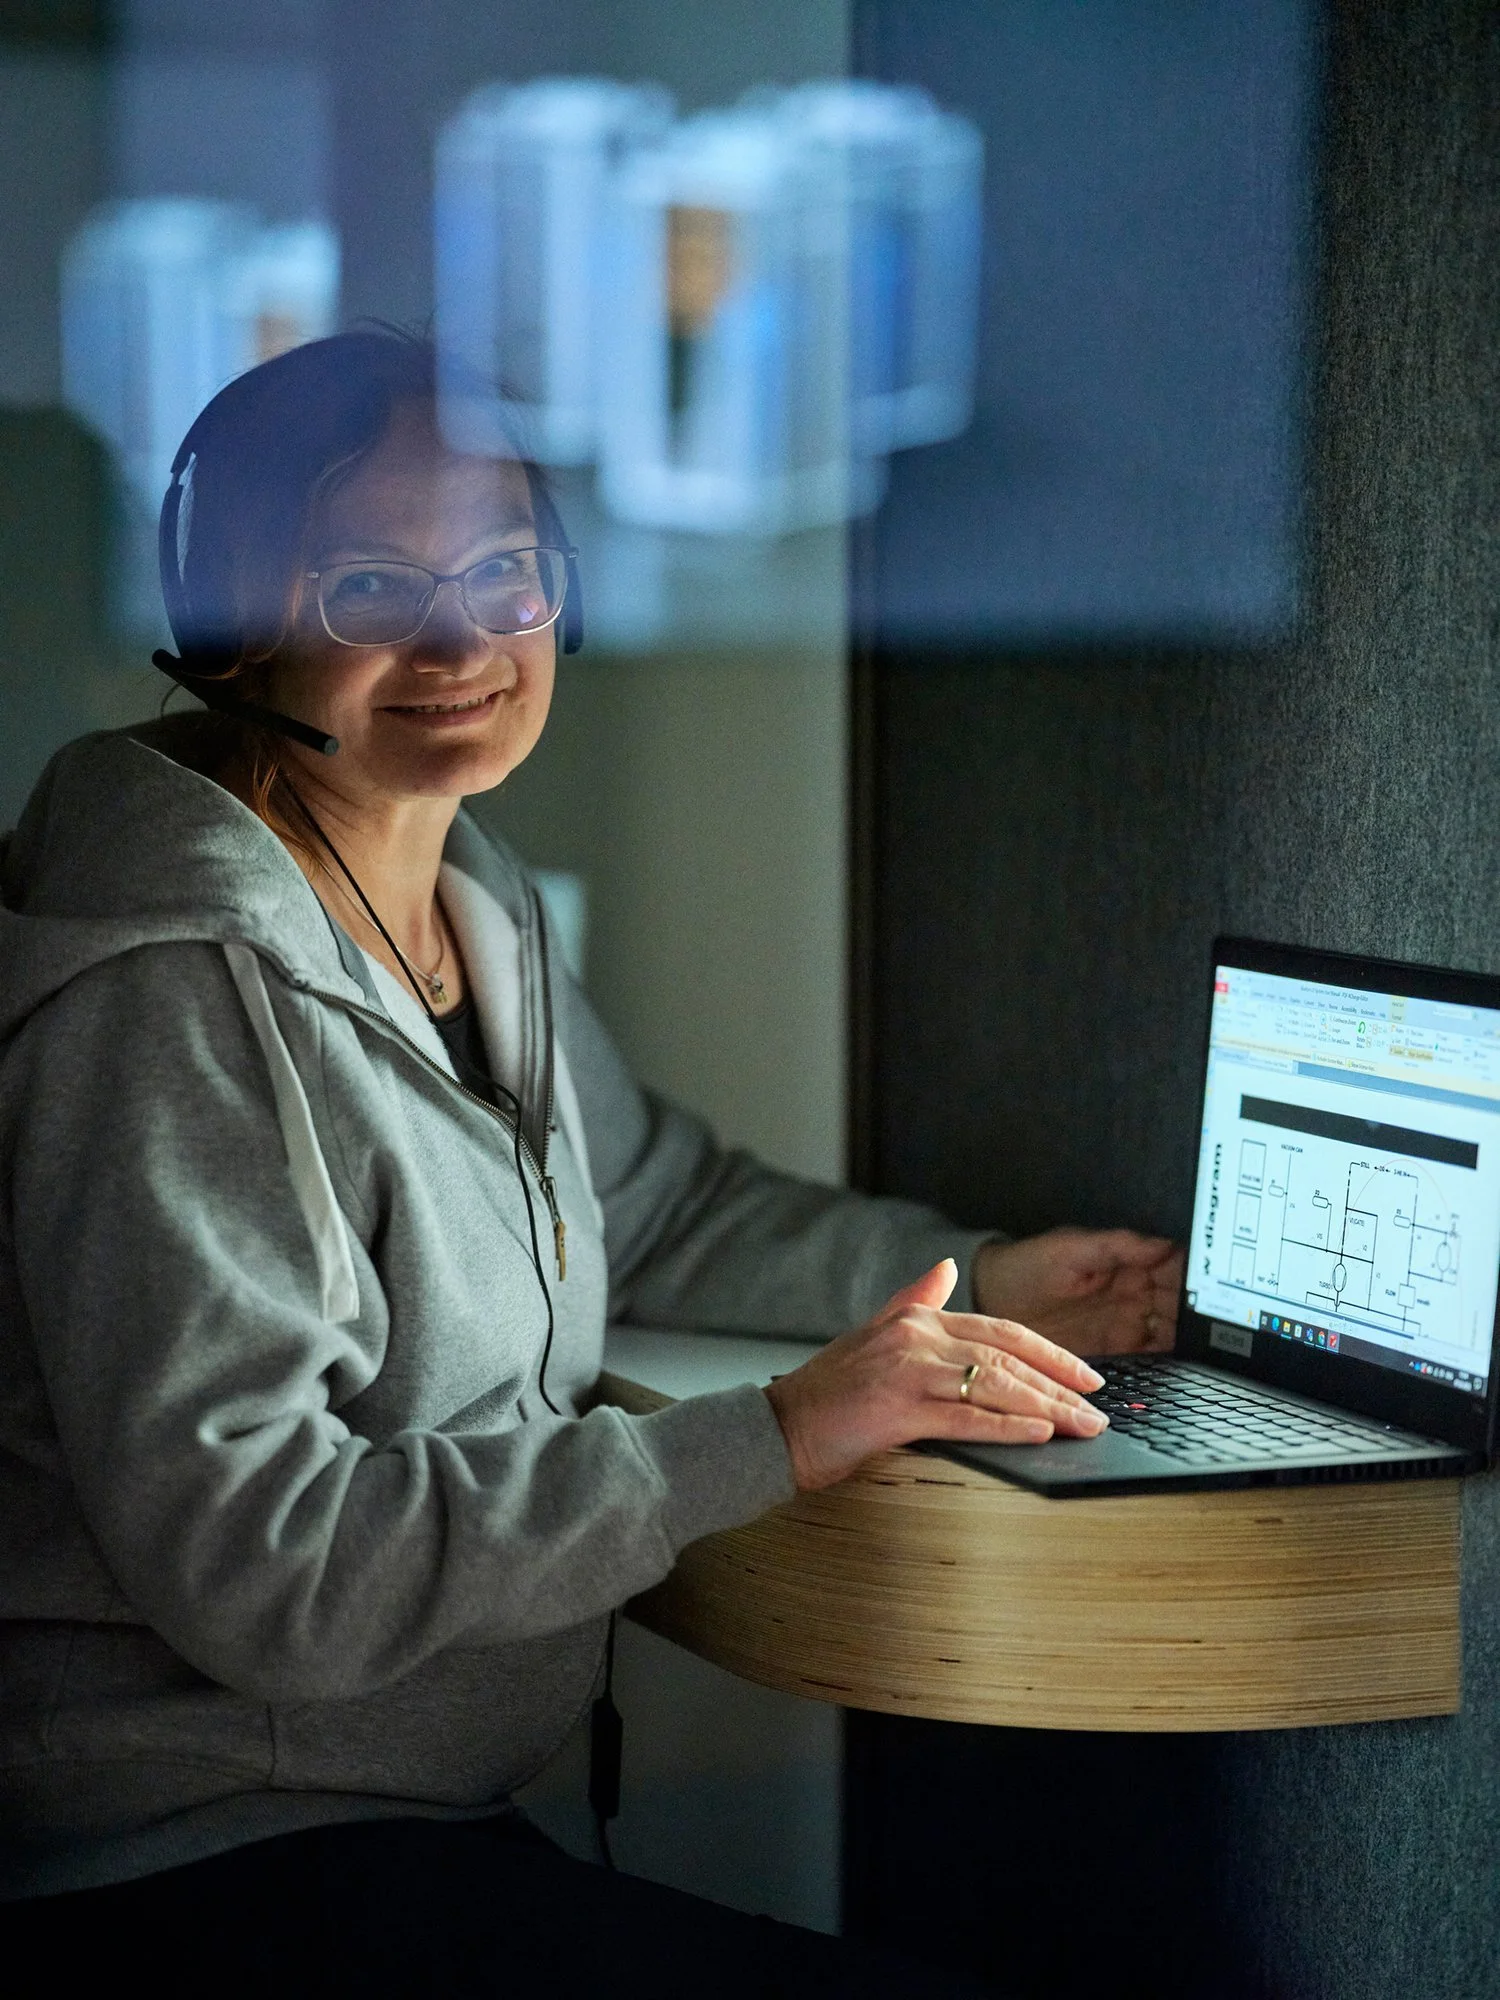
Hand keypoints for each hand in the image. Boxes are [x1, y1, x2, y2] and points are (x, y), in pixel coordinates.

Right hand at [764, 1259, 1108, 1491]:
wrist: (779, 1427)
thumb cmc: (829, 1393)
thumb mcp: (875, 1334)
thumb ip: (915, 1298)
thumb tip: (946, 1267)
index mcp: (916, 1319)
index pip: (1001, 1330)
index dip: (1051, 1352)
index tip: (1087, 1376)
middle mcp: (916, 1337)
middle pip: (1008, 1356)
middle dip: (1061, 1382)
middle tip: (1099, 1407)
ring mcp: (907, 1371)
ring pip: (995, 1384)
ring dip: (1048, 1407)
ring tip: (1083, 1426)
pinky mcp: (897, 1409)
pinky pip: (966, 1418)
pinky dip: (1008, 1426)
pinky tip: (1039, 1433)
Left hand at [973, 1228, 1183, 1358]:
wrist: (989, 1299)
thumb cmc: (1025, 1264)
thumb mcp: (1070, 1248)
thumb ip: (1116, 1246)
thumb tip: (1162, 1243)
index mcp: (1127, 1262)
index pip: (1174, 1267)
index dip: (1194, 1274)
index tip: (1208, 1283)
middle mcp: (1132, 1294)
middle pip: (1180, 1302)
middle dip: (1195, 1309)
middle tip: (1203, 1317)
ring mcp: (1124, 1324)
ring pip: (1171, 1332)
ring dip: (1185, 1337)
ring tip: (1195, 1341)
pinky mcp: (1113, 1352)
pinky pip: (1150, 1360)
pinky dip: (1165, 1363)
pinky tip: (1174, 1364)